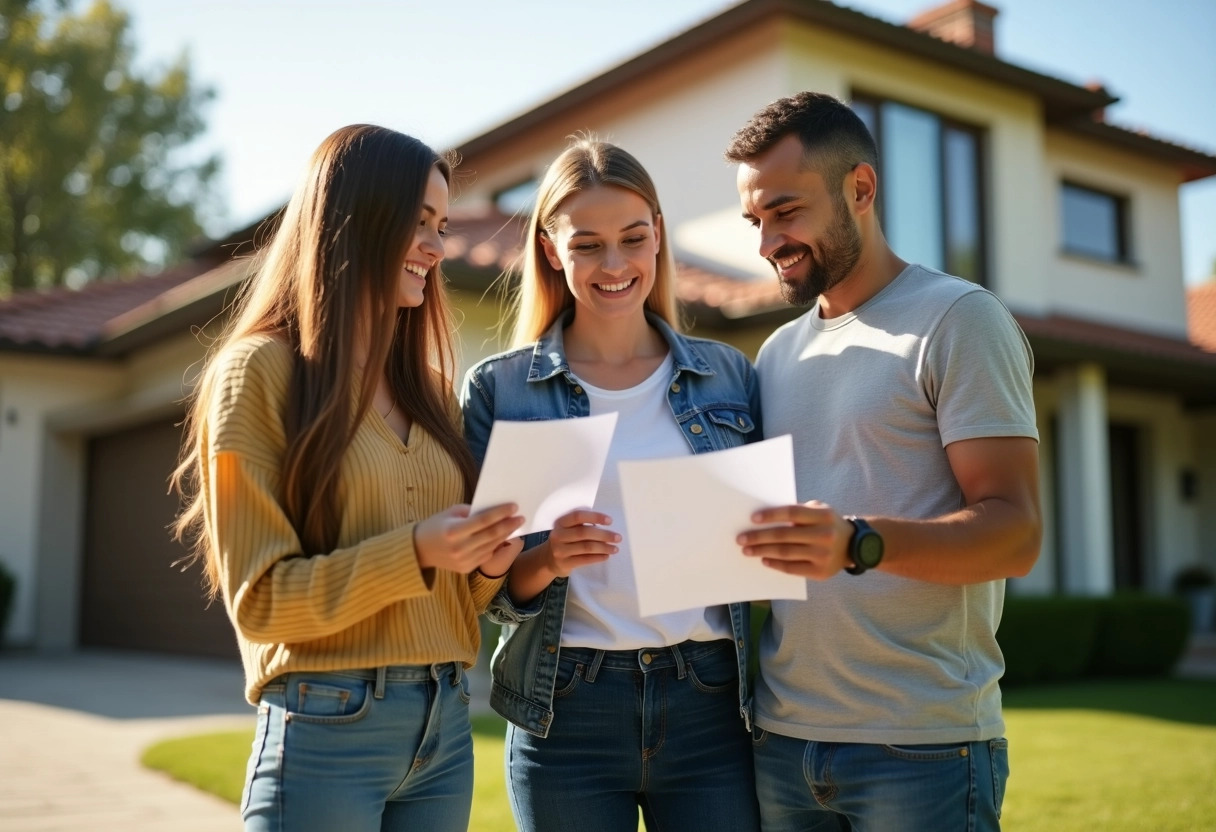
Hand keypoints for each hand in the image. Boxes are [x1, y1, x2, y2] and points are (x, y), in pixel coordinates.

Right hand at [414, 503, 523, 573]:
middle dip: (509, 525)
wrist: (419, 551)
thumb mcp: (450, 512)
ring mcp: (463, 560)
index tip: (514, 506)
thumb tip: (494, 510)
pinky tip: (501, 537)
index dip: (501, 513)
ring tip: (514, 526)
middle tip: (520, 517)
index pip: (484, 520)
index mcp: (454, 531)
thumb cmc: (435, 526)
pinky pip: (486, 555)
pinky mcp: (466, 569)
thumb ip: (471, 511)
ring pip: (491, 546)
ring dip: (505, 535)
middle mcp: (460, 547)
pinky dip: (495, 546)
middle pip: (491, 535)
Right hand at [536, 509, 618, 578]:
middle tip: (618, 537)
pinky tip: (606, 556)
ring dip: (603, 547)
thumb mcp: (566, 530)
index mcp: (560, 523)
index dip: (594, 517)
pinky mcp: (564, 563)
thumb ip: (580, 525)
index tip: (610, 521)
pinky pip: (584, 559)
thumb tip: (606, 525)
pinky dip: (598, 557)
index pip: (578, 516)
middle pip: (584, 533)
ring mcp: (560, 550)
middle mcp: (558, 535)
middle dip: (603, 535)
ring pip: (586, 547)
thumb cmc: (563, 541)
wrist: (547, 560)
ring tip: (615, 548)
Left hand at [736, 500, 852, 579]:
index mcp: (823, 516)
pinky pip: (793, 568)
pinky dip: (776, 564)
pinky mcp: (821, 572)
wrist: (855, 546)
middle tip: (741, 539)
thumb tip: (766, 517)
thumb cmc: (828, 524)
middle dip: (759, 537)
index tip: (753, 518)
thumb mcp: (820, 511)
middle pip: (785, 535)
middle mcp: (824, 535)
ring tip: (748, 550)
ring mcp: (823, 555)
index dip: (771, 515)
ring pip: (786, 553)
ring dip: (763, 551)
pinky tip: (764, 560)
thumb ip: (798, 512)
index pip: (792, 513)